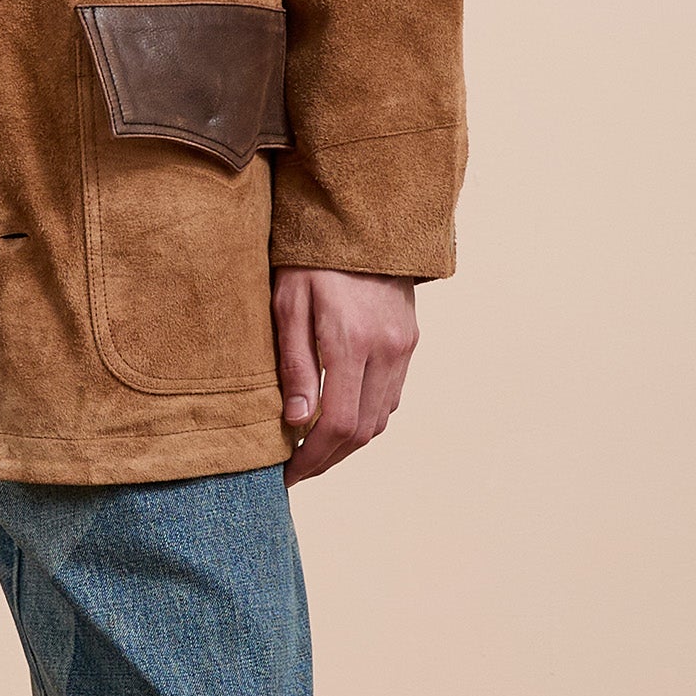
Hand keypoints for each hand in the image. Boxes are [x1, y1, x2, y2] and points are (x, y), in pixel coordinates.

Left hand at [273, 269, 418, 484]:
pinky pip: (391, 397)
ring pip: (380, 419)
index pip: (336, 423)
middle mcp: (386, 350)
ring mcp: (403, 348)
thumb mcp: (288, 304)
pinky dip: (366, 418)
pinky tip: (341, 420)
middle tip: (297, 471)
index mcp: (351, 341)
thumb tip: (296, 422)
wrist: (364, 222)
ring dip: (348, 444)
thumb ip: (294, 365)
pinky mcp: (409, 342)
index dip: (311, 458)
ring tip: (314, 451)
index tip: (286, 473)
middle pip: (362, 431)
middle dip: (328, 460)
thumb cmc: (313, 258)